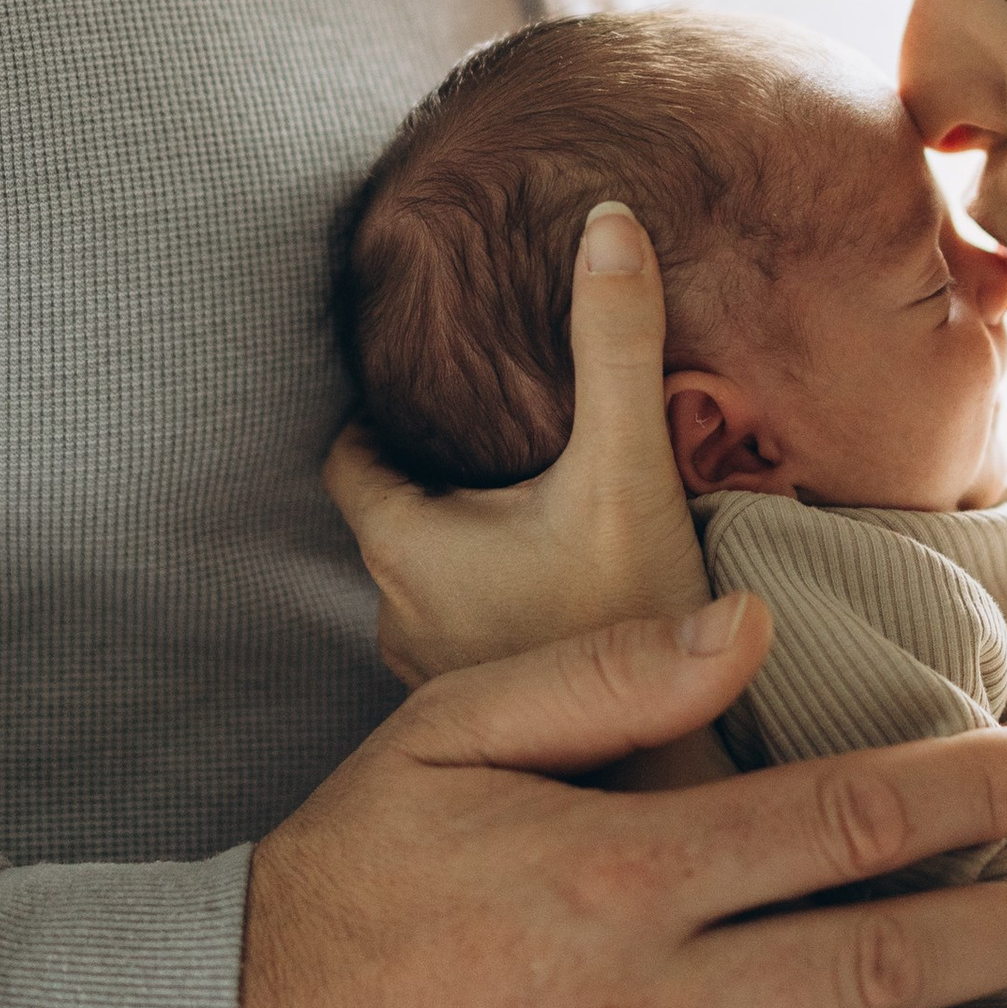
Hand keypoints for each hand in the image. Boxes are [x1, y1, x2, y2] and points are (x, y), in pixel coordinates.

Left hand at [327, 199, 705, 680]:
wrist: (660, 787)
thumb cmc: (629, 628)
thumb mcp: (626, 468)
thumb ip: (615, 343)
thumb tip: (610, 220)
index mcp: (408, 547)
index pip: (347, 460)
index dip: (366, 418)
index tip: (398, 387)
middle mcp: (401, 619)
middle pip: (390, 523)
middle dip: (428, 481)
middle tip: (474, 440)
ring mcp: (439, 680)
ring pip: (430, 589)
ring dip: (464, 553)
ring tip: (520, 517)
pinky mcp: (486, 720)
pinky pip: (468, 642)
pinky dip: (495, 612)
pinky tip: (553, 603)